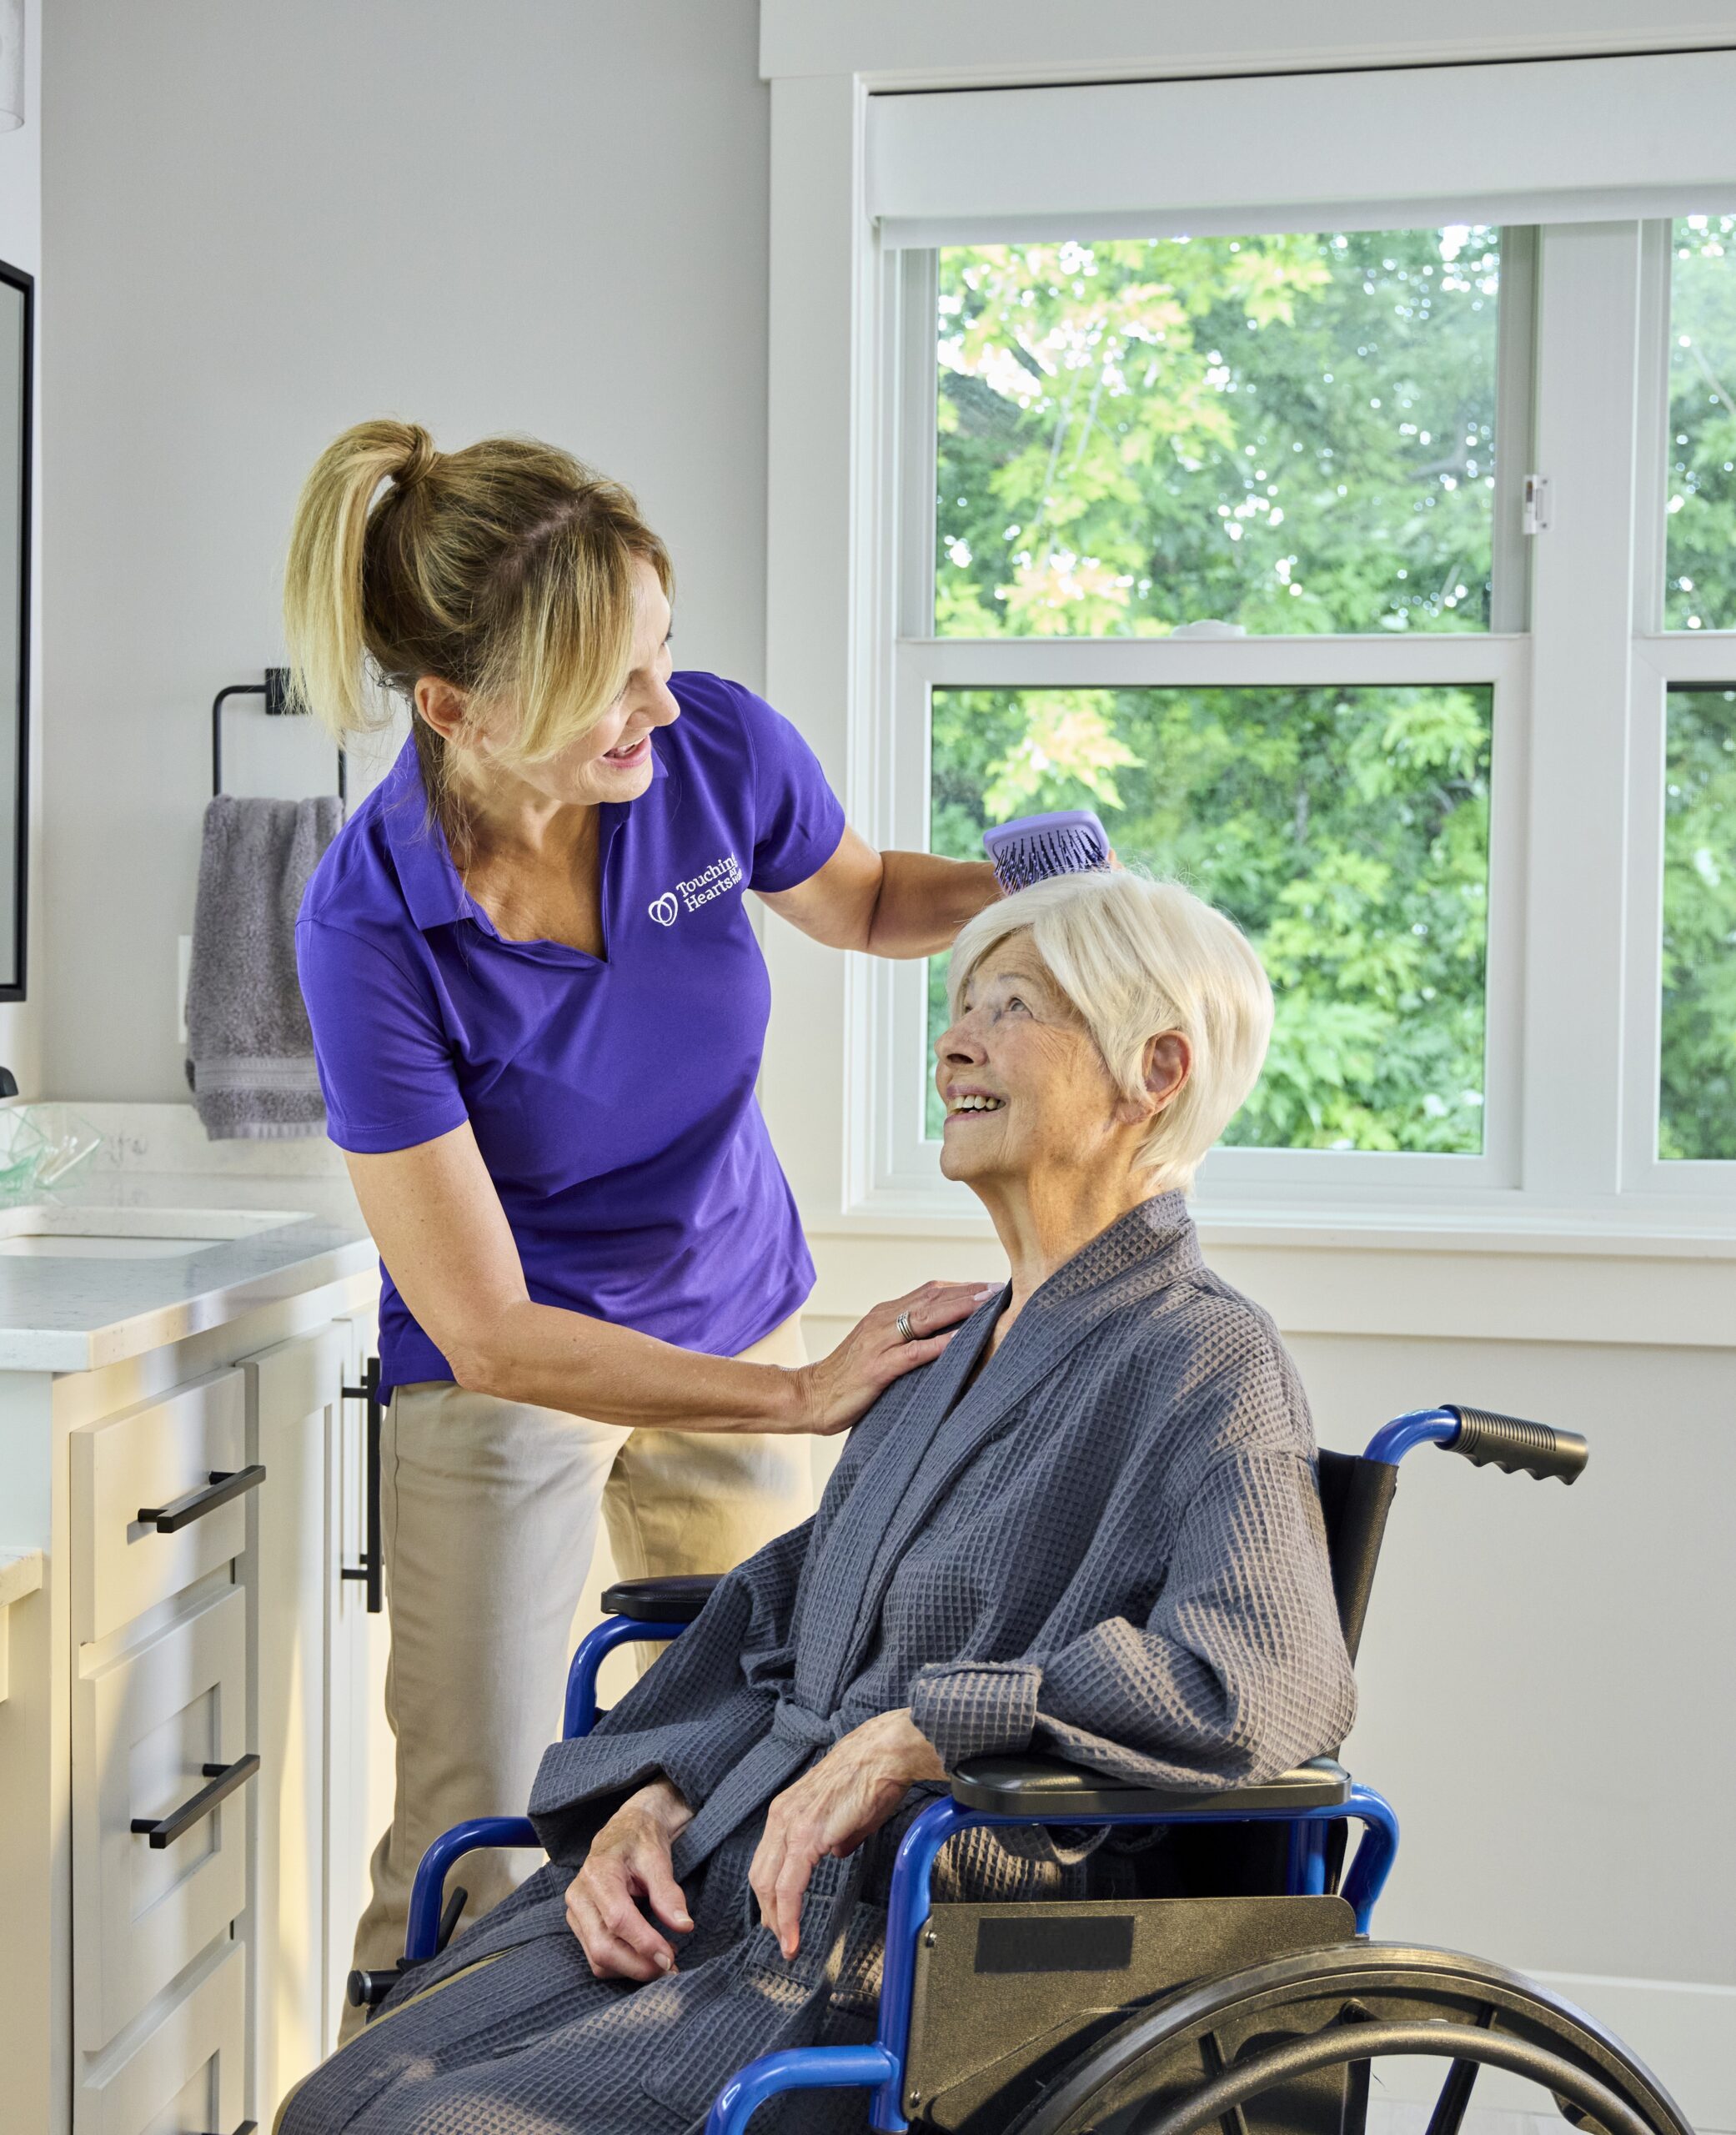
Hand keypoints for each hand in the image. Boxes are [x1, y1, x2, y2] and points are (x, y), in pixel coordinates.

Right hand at [565, 1778, 693, 1980]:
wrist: (625, 1830)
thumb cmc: (641, 1840)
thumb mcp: (658, 1858)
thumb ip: (668, 1892)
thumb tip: (683, 1926)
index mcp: (598, 1873)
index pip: (618, 1920)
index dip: (645, 1944)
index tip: (670, 1958)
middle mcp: (579, 1895)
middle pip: (603, 1948)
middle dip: (638, 1966)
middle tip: (670, 1967)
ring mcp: (576, 1912)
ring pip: (598, 1959)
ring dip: (632, 1969)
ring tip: (662, 1961)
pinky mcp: (580, 1925)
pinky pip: (596, 1958)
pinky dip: (622, 1966)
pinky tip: (645, 1957)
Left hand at [748, 1710, 945, 1959]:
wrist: (885, 1753)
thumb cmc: (872, 1777)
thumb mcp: (847, 1814)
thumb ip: (837, 1837)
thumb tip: (836, 1853)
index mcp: (787, 1810)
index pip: (767, 1861)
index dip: (770, 1894)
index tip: (778, 1920)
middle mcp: (781, 1816)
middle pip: (761, 1876)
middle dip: (769, 1913)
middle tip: (781, 1938)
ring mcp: (791, 1824)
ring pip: (769, 1884)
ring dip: (777, 1920)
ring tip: (788, 1944)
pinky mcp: (807, 1834)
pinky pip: (789, 1885)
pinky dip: (788, 1915)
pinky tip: (793, 1936)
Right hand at [786, 1282, 999, 1435]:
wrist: (807, 1397)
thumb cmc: (846, 1379)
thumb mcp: (879, 1350)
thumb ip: (905, 1339)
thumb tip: (944, 1338)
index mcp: (884, 1313)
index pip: (930, 1291)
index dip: (963, 1287)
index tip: (993, 1286)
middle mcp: (883, 1320)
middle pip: (933, 1297)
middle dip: (970, 1292)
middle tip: (1003, 1288)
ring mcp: (879, 1342)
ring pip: (926, 1317)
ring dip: (960, 1309)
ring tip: (990, 1305)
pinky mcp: (877, 1368)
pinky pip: (914, 1353)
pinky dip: (940, 1345)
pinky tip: (961, 1342)